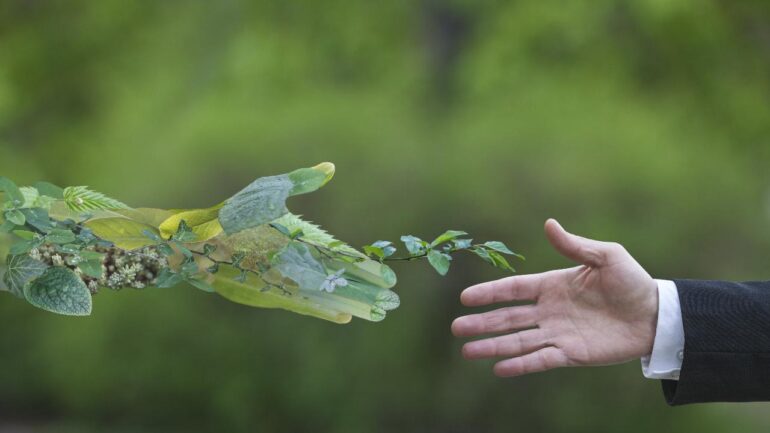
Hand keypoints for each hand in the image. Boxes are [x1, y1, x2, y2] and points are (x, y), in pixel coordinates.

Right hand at [452, 219, 658, 376]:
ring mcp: (558, 333)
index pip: (514, 289)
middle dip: (482, 323)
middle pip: (508, 317)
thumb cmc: (632, 281)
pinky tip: (499, 369)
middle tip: (456, 328)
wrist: (656, 315)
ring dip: (493, 346)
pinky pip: (540, 359)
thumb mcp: (606, 256)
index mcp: (553, 285)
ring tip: (467, 352)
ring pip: (518, 341)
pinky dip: (520, 365)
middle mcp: (549, 311)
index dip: (489, 293)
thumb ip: (574, 246)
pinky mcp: (571, 354)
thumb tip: (548, 224)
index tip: (465, 297)